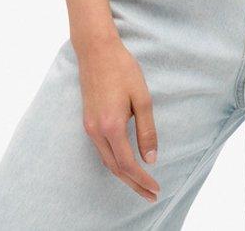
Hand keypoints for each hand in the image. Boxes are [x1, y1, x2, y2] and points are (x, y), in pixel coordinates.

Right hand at [75, 34, 160, 202]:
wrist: (96, 50)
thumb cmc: (122, 69)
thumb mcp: (142, 98)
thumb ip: (146, 131)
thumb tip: (151, 159)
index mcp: (111, 127)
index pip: (128, 164)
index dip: (142, 180)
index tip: (156, 189)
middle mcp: (97, 131)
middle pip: (115, 168)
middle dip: (133, 184)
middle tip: (151, 194)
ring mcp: (89, 126)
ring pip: (106, 161)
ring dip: (123, 174)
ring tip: (141, 183)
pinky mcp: (88, 120)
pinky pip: (102, 149)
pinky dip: (115, 161)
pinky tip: (125, 162)